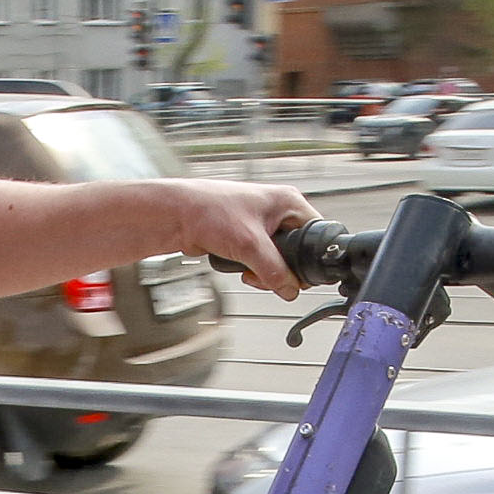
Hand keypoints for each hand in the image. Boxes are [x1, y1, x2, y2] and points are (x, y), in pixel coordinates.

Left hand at [162, 180, 320, 300]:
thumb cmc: (209, 211)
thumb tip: (290, 290)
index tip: (295, 277)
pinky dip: (254, 271)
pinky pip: (263, 263)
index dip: (308, 260)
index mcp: (289, 203)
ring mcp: (264, 226)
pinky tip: (240, 268)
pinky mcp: (249, 239)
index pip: (316, 236)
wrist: (178, 216)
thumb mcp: (250, 245)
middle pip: (298, 254)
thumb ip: (275, 271)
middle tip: (266, 275)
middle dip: (281, 271)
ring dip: (266, 274)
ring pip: (279, 262)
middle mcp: (279, 212)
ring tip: (248, 271)